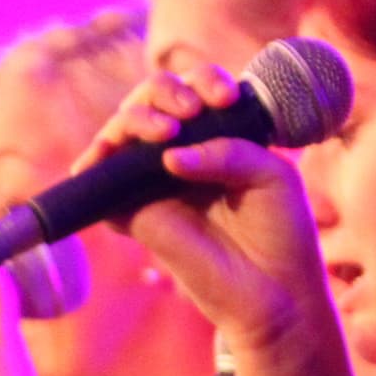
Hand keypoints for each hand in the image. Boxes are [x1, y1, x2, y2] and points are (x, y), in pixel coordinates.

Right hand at [79, 65, 340, 369]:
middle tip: (190, 111)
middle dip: (164, 92)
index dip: (204, 82)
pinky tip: (105, 159)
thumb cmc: (281, 232)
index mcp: (218, 137)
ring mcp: (157, 184)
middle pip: (153, 102)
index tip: (226, 99)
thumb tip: (168, 156)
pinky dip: (95, 166)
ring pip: (124, 134)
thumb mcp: (270, 175)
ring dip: (134, 120)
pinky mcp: (137, 217)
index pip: (196, 90)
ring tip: (164, 133)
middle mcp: (183, 154)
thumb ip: (227, 151)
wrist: (275, 293)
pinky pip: (103, 187)